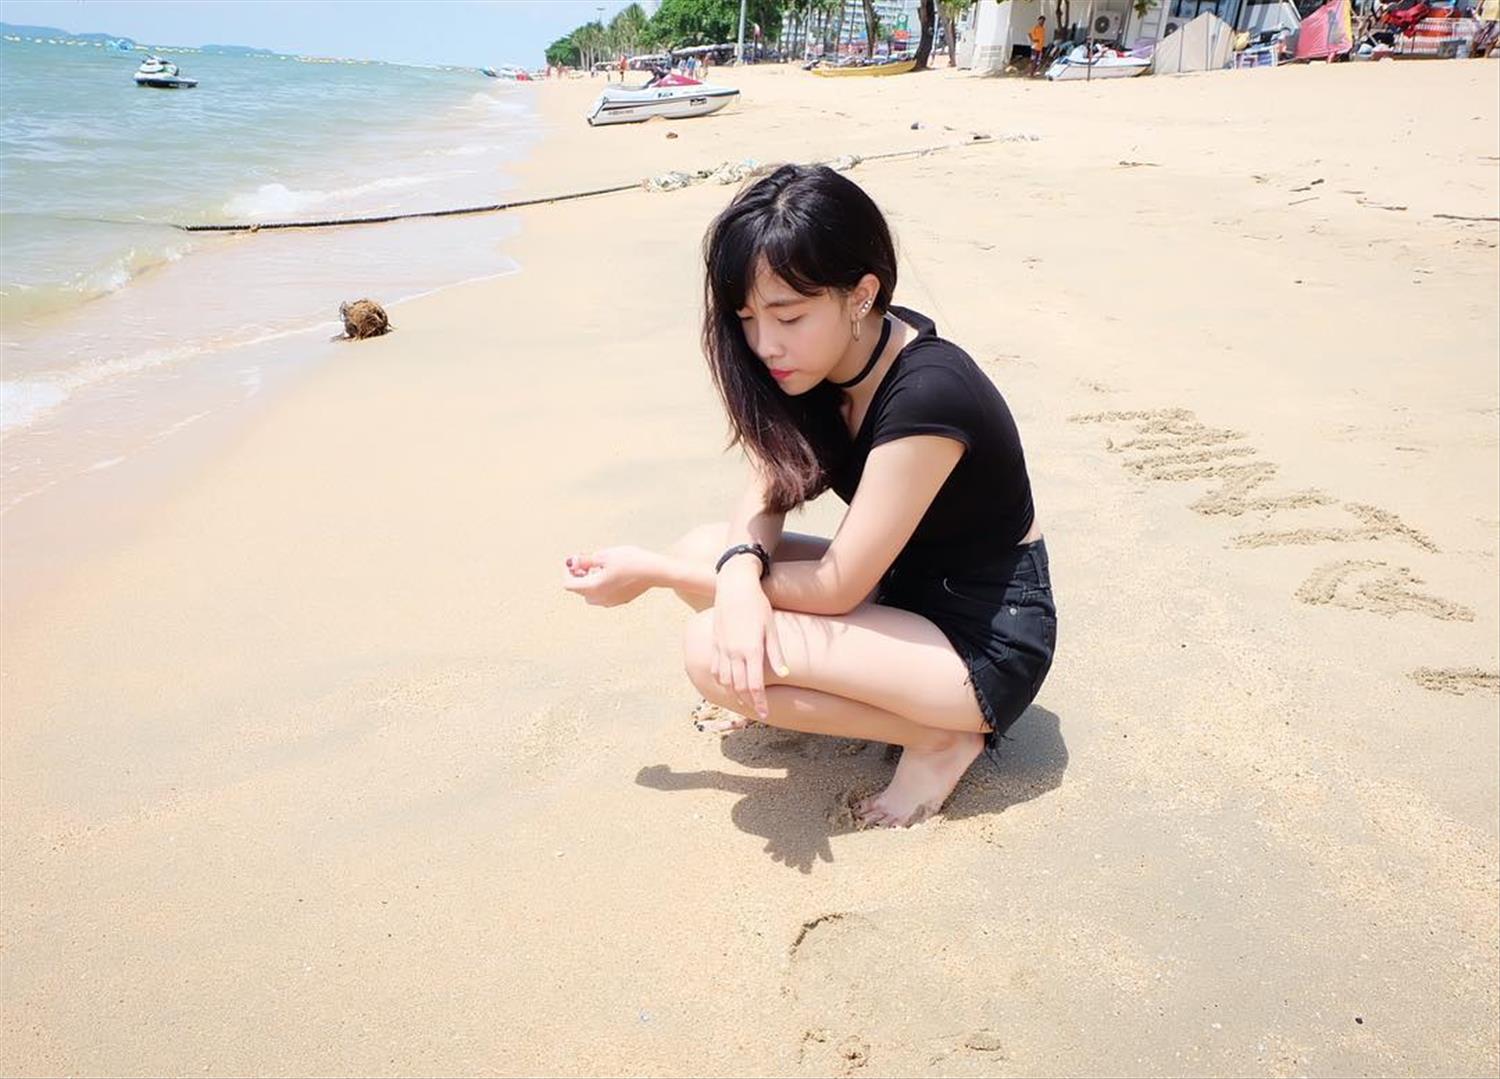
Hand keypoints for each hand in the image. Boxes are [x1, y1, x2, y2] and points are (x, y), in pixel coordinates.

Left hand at [561, 545, 659, 606]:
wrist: (656, 571)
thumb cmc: (630, 560)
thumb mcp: (605, 555)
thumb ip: (586, 560)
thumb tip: (572, 562)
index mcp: (593, 588)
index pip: (569, 584)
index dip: (568, 571)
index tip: (576, 559)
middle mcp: (600, 599)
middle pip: (579, 590)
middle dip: (579, 575)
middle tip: (587, 560)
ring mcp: (611, 602)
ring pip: (590, 594)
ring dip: (589, 581)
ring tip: (600, 566)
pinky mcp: (620, 601)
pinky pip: (602, 595)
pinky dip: (600, 585)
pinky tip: (611, 573)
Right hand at [711, 565, 789, 720]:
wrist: (734, 586)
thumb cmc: (757, 604)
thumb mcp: (771, 627)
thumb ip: (776, 653)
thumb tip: (784, 674)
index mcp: (751, 650)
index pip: (756, 685)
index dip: (761, 703)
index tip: (766, 714)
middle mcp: (734, 652)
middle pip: (740, 687)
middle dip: (749, 703)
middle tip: (758, 712)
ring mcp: (722, 648)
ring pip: (726, 681)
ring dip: (735, 694)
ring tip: (745, 702)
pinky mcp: (715, 642)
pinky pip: (716, 669)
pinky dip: (722, 681)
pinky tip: (729, 684)